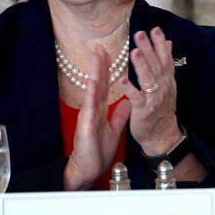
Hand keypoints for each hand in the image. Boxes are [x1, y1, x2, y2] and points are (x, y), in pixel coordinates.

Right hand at [63, 45, 131, 190]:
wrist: (89, 169)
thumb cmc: (98, 151)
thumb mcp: (113, 129)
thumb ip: (119, 114)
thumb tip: (127, 101)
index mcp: (100, 110)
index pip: (105, 85)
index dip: (108, 69)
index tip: (111, 54)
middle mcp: (93, 109)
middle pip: (98, 82)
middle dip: (101, 64)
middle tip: (102, 46)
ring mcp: (88, 114)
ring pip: (93, 89)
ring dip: (95, 71)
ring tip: (98, 55)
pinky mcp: (86, 123)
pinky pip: (90, 105)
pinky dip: (92, 91)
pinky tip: (93, 79)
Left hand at [125, 27, 181, 155]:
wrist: (163, 135)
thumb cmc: (162, 108)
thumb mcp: (168, 83)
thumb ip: (165, 63)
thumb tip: (168, 42)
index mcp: (167, 79)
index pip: (165, 58)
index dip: (160, 44)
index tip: (155, 29)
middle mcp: (163, 86)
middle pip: (155, 64)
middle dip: (148, 49)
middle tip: (141, 33)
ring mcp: (154, 98)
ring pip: (148, 78)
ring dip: (141, 65)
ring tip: (134, 52)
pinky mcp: (144, 110)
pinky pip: (136, 98)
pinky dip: (130, 89)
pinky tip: (122, 81)